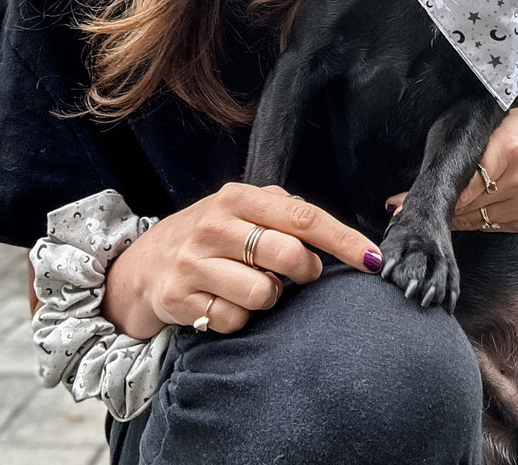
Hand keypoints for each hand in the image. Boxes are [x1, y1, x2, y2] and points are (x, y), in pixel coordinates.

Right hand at [102, 182, 383, 338]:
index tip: (374, 260)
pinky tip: (223, 303)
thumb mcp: (242, 211)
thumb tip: (338, 234)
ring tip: (251, 287)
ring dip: (268, 299)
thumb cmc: (211, 236)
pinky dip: (238, 319)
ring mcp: (195, 261)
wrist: (144, 264)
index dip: (343, 239)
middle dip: (305, 272)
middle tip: (296, 275)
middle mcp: (215, 224)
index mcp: (239, 197)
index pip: (303, 216)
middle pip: (289, 255)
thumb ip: (285, 213)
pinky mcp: (179, 297)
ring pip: (264, 294)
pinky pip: (233, 320)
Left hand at [385, 106, 517, 234]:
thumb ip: (463, 142)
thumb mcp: (490, 123)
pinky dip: (468, 220)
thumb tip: (424, 161)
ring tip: (425, 213)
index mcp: (510, 147)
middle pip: (464, 202)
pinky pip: (487, 226)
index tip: (399, 203)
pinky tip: (455, 213)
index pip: (462, 180)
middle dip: (435, 205)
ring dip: (449, 216)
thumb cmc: (516, 124)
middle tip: (399, 209)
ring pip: (473, 218)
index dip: (431, 193)